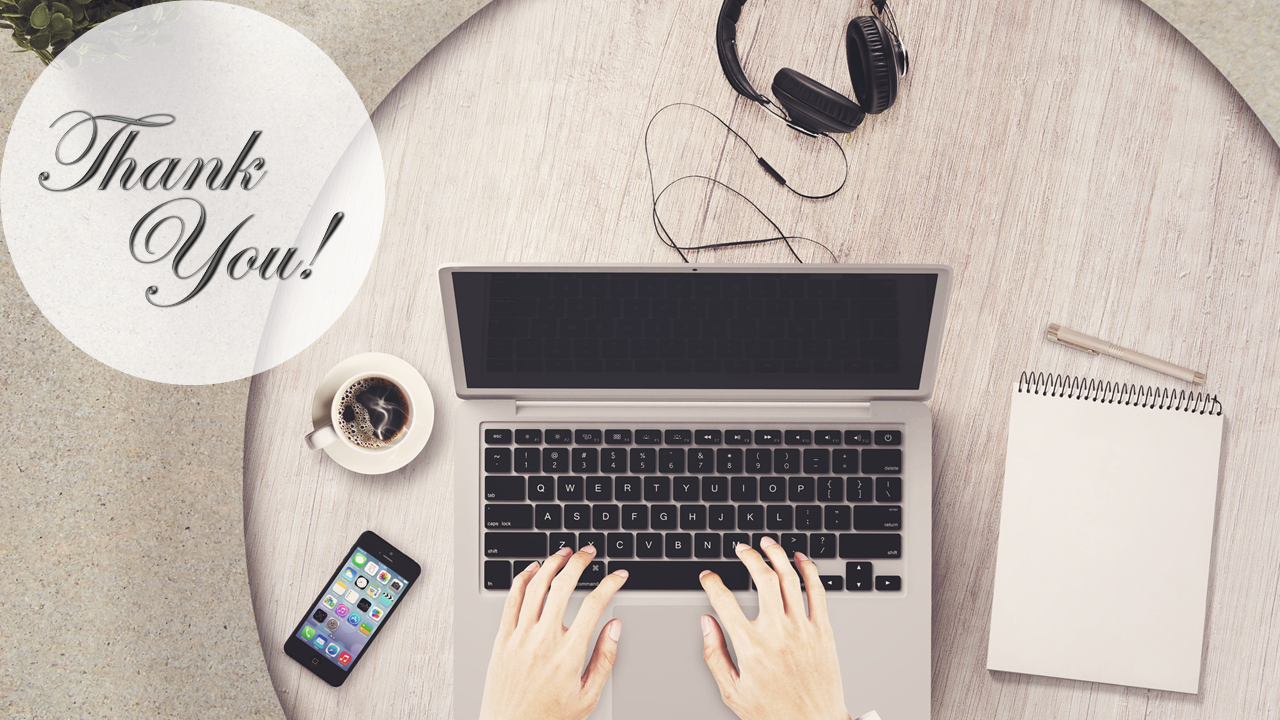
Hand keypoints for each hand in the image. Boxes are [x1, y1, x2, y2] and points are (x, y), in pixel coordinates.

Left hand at [479, 544, 628, 719]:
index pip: (594, 605)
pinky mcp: (501, 639)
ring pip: (536, 586)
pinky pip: (511, 600)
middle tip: (589, 552)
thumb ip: (605, 658)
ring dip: (552, 563)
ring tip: (563, 553)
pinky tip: (532, 570)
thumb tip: (615, 626)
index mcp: (568, 653)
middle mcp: (543, 640)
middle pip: (563, 585)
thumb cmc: (549, 717)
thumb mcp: (588, 695)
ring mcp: (519, 637)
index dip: (610, 584)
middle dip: (580, 562)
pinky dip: (522, 579)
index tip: (618, 576)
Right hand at [698, 538, 850, 719]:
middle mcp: (777, 633)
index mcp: (751, 646)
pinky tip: (800, 559)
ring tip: (767, 544)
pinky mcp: (823, 631)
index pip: (724, 601)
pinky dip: (808, 570)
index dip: (712, 583)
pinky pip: (817, 592)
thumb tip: (705, 623)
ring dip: (777, 554)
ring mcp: (803, 629)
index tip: (708, 576)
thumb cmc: (773, 712)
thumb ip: (714, 654)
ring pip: (790, 578)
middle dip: (748, 556)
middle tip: (741, 549)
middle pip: (762, 579)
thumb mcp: (732, 690)